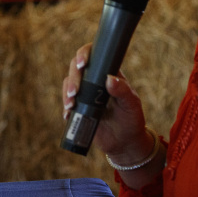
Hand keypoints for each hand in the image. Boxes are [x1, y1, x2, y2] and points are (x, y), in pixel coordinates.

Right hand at [62, 44, 150, 158]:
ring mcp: (85, 94)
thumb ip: (123, 91)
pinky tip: (68, 115)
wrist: (125, 142)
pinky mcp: (79, 109)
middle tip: (75, 92)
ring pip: (69, 84)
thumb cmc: (132, 119)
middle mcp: (94, 81)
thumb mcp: (131, 104)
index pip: (94, 56)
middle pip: (76, 69)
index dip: (84, 54)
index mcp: (108, 73)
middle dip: (73, 78)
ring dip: (66, 93)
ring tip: (71, 105)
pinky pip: (67, 104)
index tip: (82, 63)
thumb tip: (109, 79)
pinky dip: (65, 109)